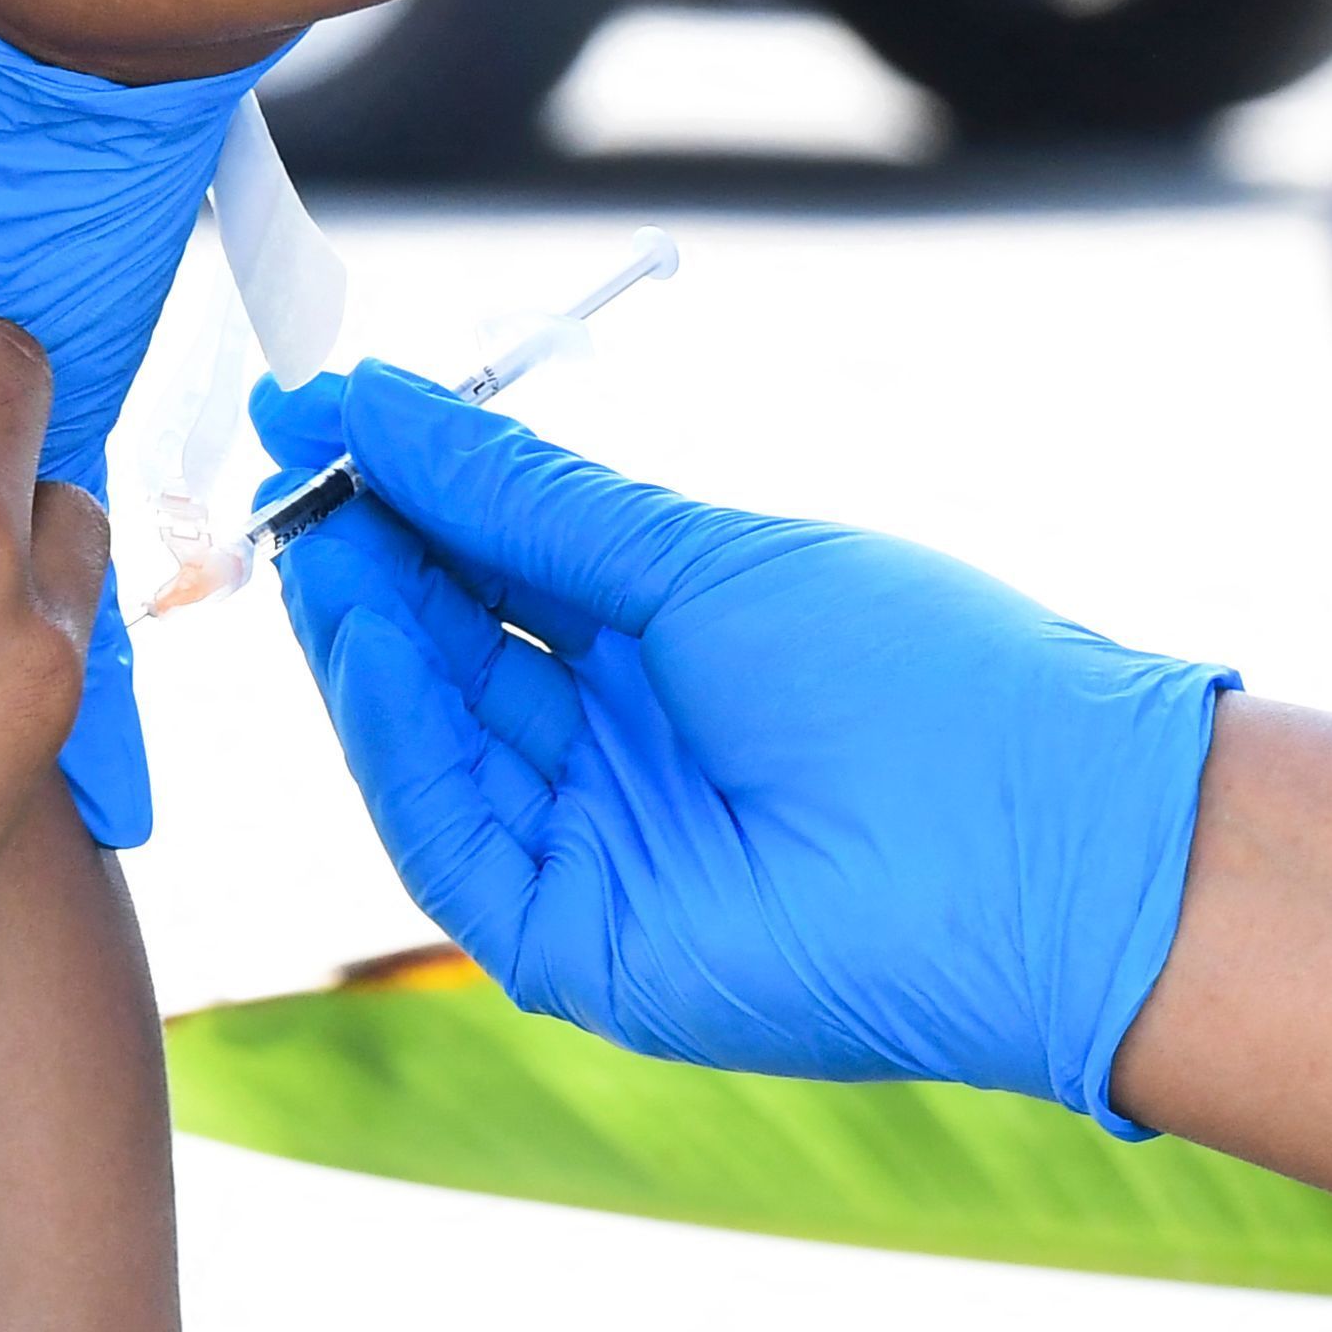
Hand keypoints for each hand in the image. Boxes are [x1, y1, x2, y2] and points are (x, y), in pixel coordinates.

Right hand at [252, 363, 1234, 1126]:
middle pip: (442, 658)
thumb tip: (373, 399)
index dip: (395, 495)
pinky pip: (450, 845)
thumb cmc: (917, 682)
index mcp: (655, 661)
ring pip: (427, 749)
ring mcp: (591, 853)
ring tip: (320, 540)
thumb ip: (520, 495)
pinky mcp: (578, 945)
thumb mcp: (693, 557)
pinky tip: (370, 647)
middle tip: (293, 475)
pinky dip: (396, 744)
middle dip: (362, 562)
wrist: (1051, 846)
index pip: (484, 573)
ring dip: (363, 643)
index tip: (306, 416)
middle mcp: (611, 758)